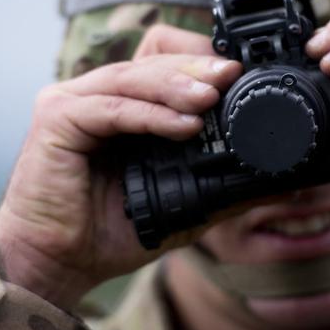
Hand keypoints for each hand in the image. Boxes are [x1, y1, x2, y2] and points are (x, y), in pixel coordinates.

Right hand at [0, 25, 241, 309]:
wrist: (57, 265)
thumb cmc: (109, 233)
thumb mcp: (180, 202)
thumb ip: (220, 185)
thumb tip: (274, 179)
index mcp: (120, 107)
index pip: (162, 67)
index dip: (198, 64)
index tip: (239, 75)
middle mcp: (94, 96)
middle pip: (150, 64)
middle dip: (195, 68)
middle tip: (232, 75)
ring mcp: (71, 102)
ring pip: (133, 78)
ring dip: (177, 85)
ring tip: (213, 96)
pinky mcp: (56, 119)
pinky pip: (112, 108)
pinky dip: (150, 114)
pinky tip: (184, 124)